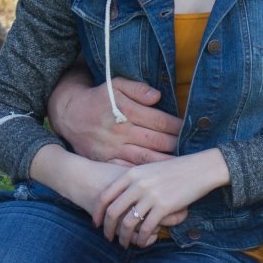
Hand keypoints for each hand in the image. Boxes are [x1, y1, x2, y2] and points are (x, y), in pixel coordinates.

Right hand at [48, 70, 179, 164]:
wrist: (69, 114)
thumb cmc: (99, 98)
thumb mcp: (116, 84)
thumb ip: (138, 89)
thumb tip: (157, 96)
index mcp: (126, 111)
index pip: (159, 121)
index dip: (177, 127)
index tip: (190, 131)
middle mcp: (120, 131)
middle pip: (155, 141)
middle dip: (176, 146)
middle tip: (192, 151)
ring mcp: (112, 148)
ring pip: (144, 159)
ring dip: (164, 163)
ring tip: (182, 168)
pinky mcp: (104, 160)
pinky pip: (126, 170)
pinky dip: (143, 175)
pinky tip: (157, 178)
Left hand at [94, 151, 229, 247]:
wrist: (200, 169)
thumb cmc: (175, 169)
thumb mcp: (149, 169)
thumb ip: (134, 179)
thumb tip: (120, 193)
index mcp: (131, 174)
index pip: (105, 196)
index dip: (98, 212)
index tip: (97, 223)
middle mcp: (137, 185)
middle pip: (113, 212)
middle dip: (108, 228)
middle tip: (108, 237)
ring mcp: (150, 196)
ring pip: (128, 223)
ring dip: (124, 237)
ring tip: (124, 244)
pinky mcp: (163, 207)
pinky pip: (146, 228)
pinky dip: (141, 239)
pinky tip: (142, 243)